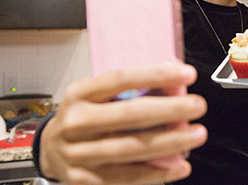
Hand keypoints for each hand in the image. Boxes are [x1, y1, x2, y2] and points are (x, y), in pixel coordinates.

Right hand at [39, 63, 207, 184]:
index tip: (186, 74)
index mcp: (80, 94)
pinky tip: (179, 165)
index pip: (121, 79)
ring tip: (196, 134)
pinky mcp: (87, 181)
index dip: (156, 75)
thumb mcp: (94, 96)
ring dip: (170, 141)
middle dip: (170, 109)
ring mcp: (79, 154)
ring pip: (132, 147)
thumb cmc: (83, 117)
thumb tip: (175, 88)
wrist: (50, 151)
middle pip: (130, 114)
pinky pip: (128, 177)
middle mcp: (76, 123)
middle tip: (197, 105)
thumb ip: (128, 92)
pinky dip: (158, 173)